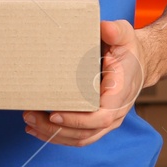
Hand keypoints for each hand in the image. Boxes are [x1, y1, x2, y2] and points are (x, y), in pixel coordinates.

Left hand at [22, 20, 147, 147]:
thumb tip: (105, 28)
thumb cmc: (128, 50)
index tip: (54, 114)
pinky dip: (58, 135)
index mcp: (120, 92)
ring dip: (53, 134)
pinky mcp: (97, 122)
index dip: (77, 119)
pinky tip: (37, 128)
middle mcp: (115, 112)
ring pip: (80, 138)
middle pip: (86, 131)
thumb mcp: (125, 35)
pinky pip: (78, 136)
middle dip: (56, 127)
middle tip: (30, 115)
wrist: (137, 64)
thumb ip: (115, 31)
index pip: (102, 115)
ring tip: (29, 122)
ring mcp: (107, 121)